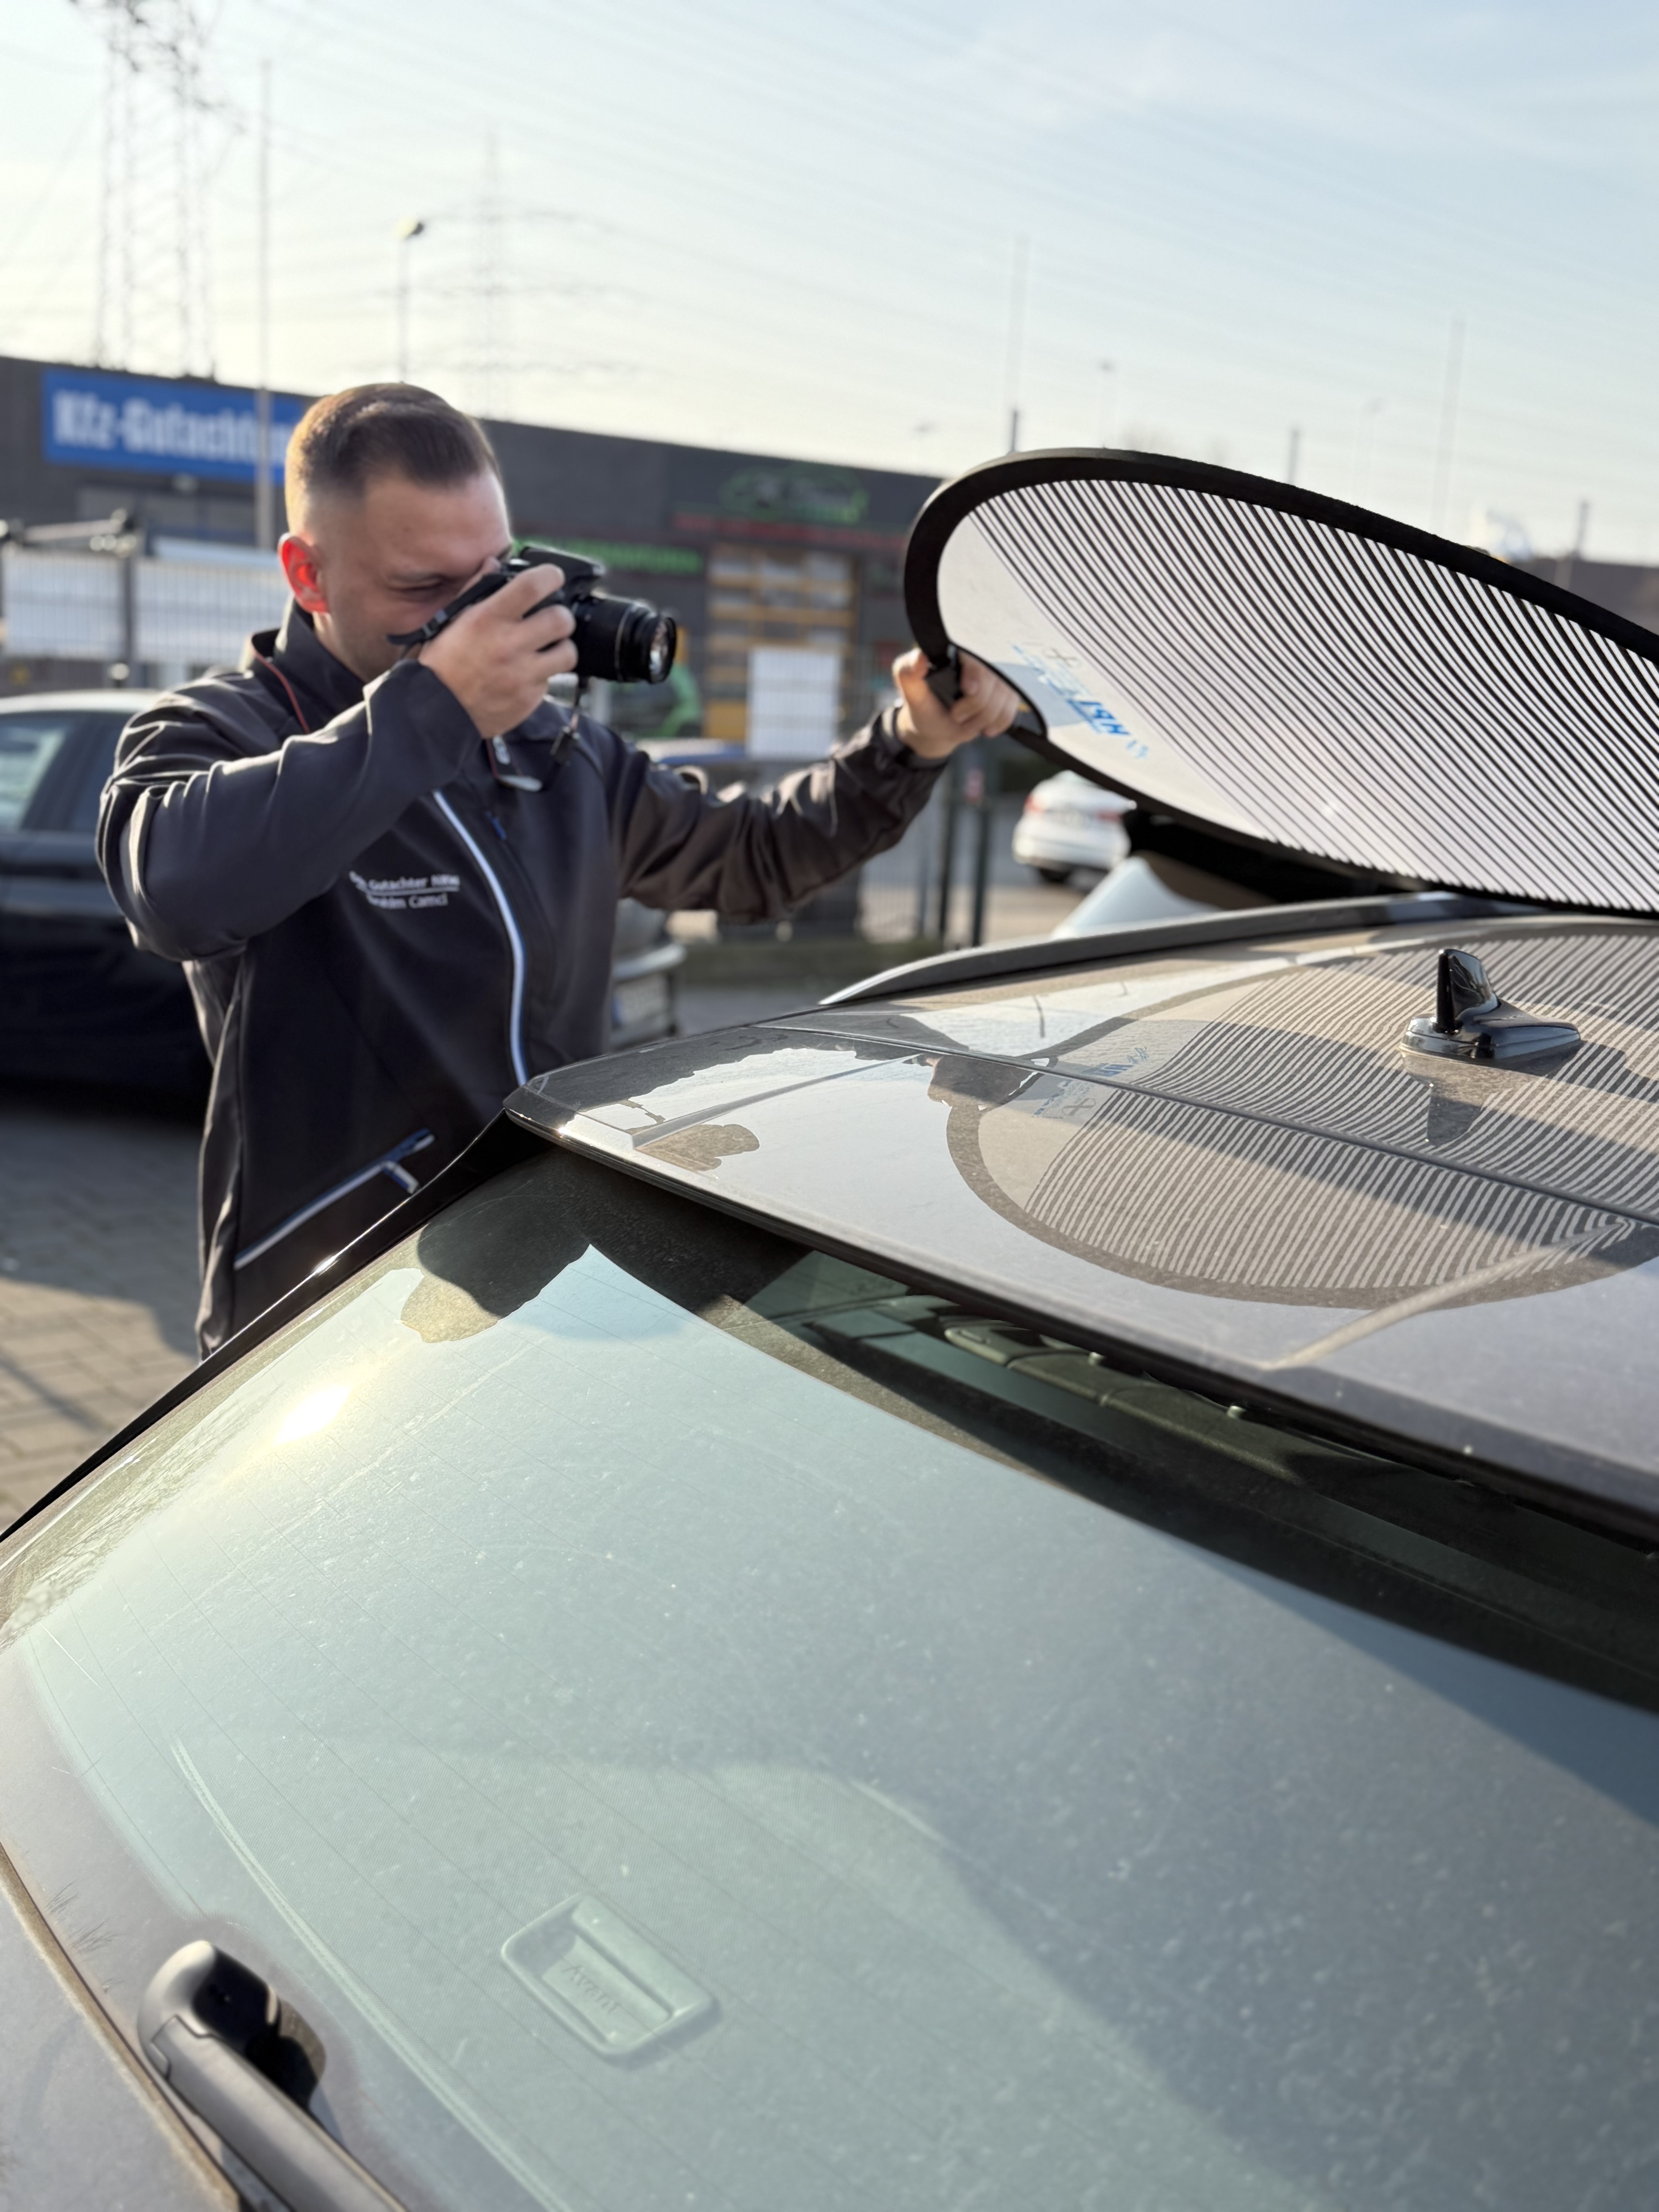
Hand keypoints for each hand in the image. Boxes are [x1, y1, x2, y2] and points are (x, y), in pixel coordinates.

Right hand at [419, 566, 577, 737]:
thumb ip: (476, 589)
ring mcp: (522, 675)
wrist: (436, 712)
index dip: (550, 576)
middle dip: (561, 616)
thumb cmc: (442, 664)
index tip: (552, 577)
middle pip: (561, 619)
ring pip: (567, 653)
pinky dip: (543, 676)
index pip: (533, 585)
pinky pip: (550, 682)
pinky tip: (526, 675)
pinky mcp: (529, 699)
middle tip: (552, 620)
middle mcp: (509, 645)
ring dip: (561, 648)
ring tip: (547, 649)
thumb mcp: (451, 620)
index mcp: (488, 619)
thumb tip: (493, 562)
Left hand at [892, 647, 1023, 759]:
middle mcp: (983, 658)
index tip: (967, 690)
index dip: (978, 674)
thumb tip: (919, 656)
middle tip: (956, 714)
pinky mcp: (1009, 692)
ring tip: (965, 720)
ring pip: (1006, 697)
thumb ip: (908, 672)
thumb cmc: (924, 703)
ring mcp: (999, 676)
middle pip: (996, 680)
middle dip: (977, 705)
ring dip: (984, 718)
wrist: (937, 724)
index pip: (979, 657)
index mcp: (959, 650)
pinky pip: (1012, 710)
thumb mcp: (910, 689)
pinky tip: (984, 727)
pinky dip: (997, 723)